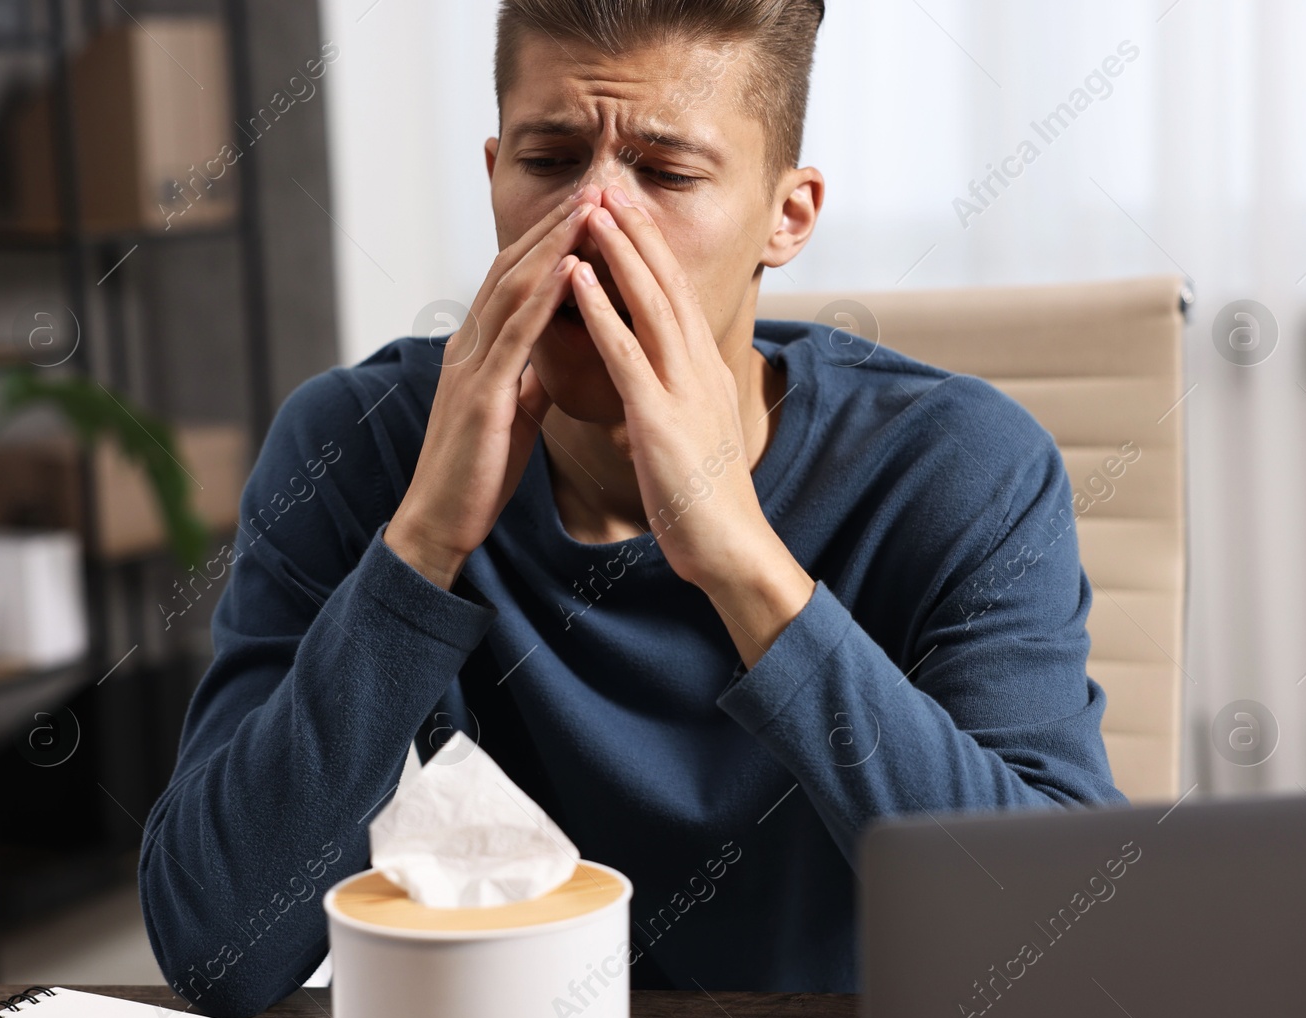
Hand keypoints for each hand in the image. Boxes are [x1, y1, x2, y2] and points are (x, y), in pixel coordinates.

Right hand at [385, 184, 602, 588]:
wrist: (440, 522)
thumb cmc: (477, 471)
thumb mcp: (512, 414)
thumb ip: (526, 379)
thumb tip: (549, 359)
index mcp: (478, 348)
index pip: (516, 276)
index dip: (552, 237)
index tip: (592, 204)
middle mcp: (469, 345)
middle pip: (514, 265)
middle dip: (556, 222)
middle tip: (598, 182)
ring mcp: (471, 367)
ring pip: (513, 288)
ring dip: (555, 244)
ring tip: (592, 207)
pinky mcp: (479, 397)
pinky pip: (515, 337)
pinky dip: (544, 299)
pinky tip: (571, 270)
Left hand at [564, 185, 787, 597]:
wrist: (730, 548)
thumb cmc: (705, 499)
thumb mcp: (692, 430)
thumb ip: (677, 394)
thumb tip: (661, 375)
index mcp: (702, 370)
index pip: (674, 294)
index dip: (649, 247)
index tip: (623, 209)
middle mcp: (697, 367)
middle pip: (665, 282)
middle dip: (635, 229)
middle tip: (606, 182)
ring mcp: (681, 389)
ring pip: (648, 304)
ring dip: (617, 252)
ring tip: (589, 208)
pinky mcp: (661, 418)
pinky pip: (626, 354)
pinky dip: (600, 311)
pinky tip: (575, 280)